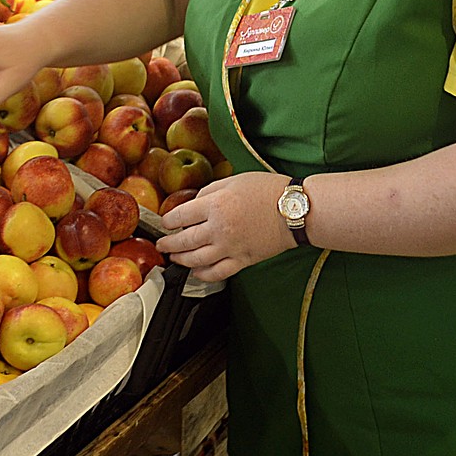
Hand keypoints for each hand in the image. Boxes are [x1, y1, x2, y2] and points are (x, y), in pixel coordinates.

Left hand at [156, 172, 294, 281]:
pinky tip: (196, 272)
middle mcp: (219, 229)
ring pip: (196, 260)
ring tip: (174, 258)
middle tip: (161, 245)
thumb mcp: (233, 180)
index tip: (165, 222)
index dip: (168, 221)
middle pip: (184, 241)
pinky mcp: (242, 260)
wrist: (294, 210)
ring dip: (181, 260)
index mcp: (215, 205)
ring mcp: (230, 248)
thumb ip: (209, 191)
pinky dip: (203, 275)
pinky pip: (217, 273)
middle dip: (168, 244)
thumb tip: (195, 203)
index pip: (180, 216)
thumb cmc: (266, 190)